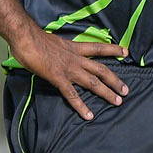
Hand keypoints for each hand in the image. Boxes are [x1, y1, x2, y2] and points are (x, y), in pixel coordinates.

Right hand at [11, 27, 129, 120]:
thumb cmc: (36, 38)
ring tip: (117, 101)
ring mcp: (68, 69)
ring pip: (92, 82)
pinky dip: (81, 106)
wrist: (26, 37)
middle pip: (101, 69)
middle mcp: (75, 58)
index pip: (98, 47)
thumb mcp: (55, 41)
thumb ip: (62, 49)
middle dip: (114, 80)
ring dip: (106, 92)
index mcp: (74, 48)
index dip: (113, 49)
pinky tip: (89, 115)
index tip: (125, 51)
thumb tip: (62, 53)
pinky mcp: (58, 78)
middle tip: (126, 90)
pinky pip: (72, 95)